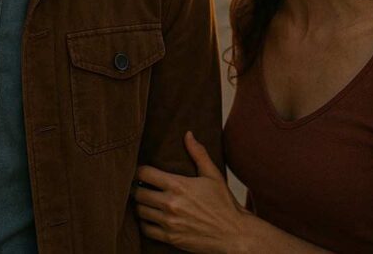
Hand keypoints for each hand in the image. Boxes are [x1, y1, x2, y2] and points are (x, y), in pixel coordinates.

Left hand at [134, 131, 250, 252]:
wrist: (234, 233)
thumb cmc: (224, 204)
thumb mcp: (213, 175)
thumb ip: (198, 153)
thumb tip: (188, 134)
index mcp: (178, 185)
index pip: (144, 173)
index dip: (139, 171)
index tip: (141, 173)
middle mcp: (171, 203)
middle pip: (138, 193)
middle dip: (138, 189)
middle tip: (141, 188)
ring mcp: (170, 222)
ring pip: (140, 211)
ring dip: (140, 206)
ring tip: (145, 202)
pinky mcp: (171, 238)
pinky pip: (146, 229)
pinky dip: (145, 224)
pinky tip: (150, 218)